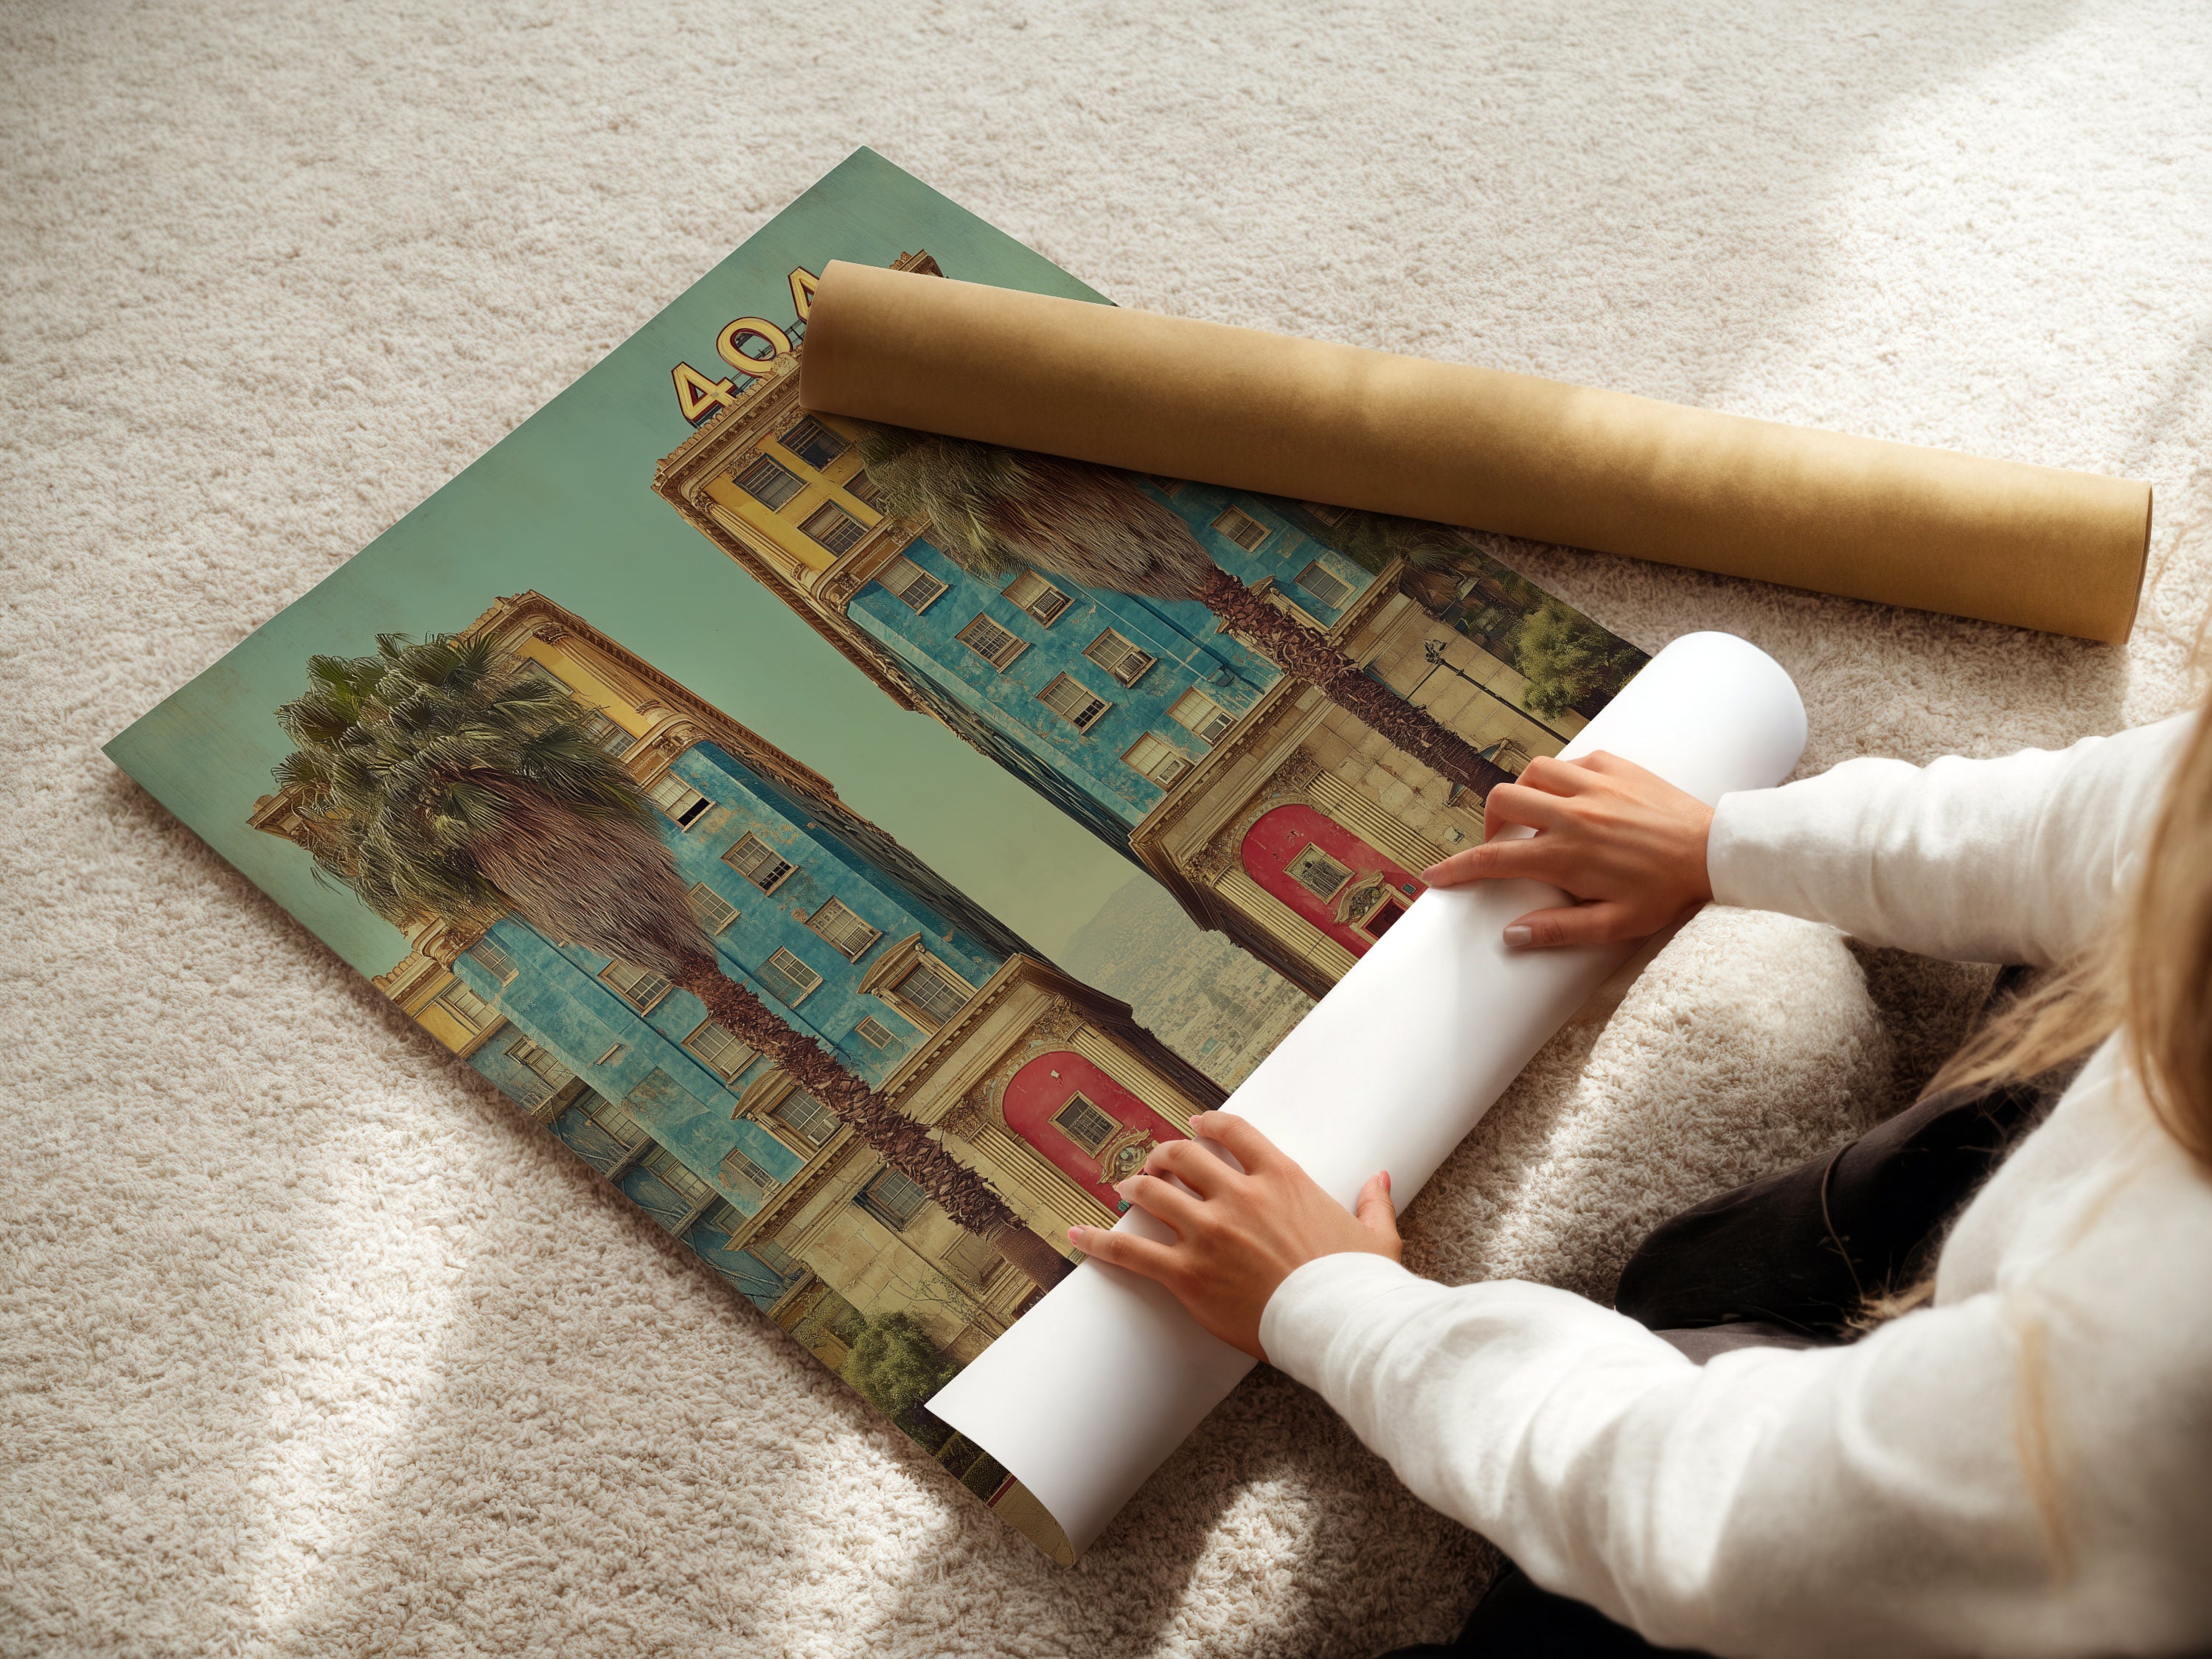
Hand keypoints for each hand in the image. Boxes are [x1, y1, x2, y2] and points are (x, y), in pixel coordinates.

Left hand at [1068, 1111, 1399, 1360]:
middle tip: (1154, 1162)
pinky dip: (1099, 1241)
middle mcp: (1239, 1196)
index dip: (1208, 1124)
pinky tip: (1077, 1234)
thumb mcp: (1375, 1236)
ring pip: (1153, 1193)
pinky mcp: (1188, 1274)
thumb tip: (1380, 1178)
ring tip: (1123, 1188)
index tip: (1194, 1125)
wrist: (1340, 1325)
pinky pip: (1131, 1251)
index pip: (1233, 1133)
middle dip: (1163, 1154)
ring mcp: (1209, 1233)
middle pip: (1183, 1156)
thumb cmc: (1358, 1285)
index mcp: (1282, 1179)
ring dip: (1134, 1186)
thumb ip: (1373, 1202)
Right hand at [1422, 751, 1714, 948]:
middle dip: (1489, 823)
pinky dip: (1561, 777)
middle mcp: (1572, 814)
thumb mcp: (1615, 925)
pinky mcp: (1615, 765)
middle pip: (1502, 801)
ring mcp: (1594, 784)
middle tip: (1503, 844)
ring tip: (1536, 817)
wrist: (1715, 851)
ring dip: (1524, 793)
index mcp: (1566, 855)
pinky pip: (1571, 761)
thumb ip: (1560, 930)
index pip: (1493, 859)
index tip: (1434, 875)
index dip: (1456, 868)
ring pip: (1532, 772)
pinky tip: (1574, 798)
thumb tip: (1511, 935)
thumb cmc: (1666, 893)